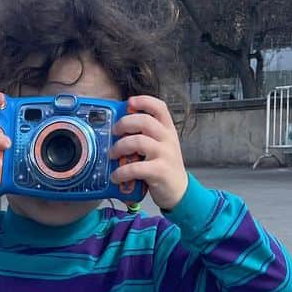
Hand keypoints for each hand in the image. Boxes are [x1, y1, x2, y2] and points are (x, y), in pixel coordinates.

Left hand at [109, 96, 188, 210]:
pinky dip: (121, 172)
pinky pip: (136, 167)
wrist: (179, 190)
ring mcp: (165, 154)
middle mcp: (168, 139)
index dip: (144, 101)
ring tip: (112, 155)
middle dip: (124, 124)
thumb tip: (120, 128)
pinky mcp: (159, 171)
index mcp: (168, 130)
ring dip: (119, 147)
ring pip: (138, 142)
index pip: (159, 107)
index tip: (129, 102)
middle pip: (144, 121)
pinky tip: (116, 176)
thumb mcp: (160, 146)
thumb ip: (146, 136)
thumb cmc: (164, 166)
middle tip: (114, 132)